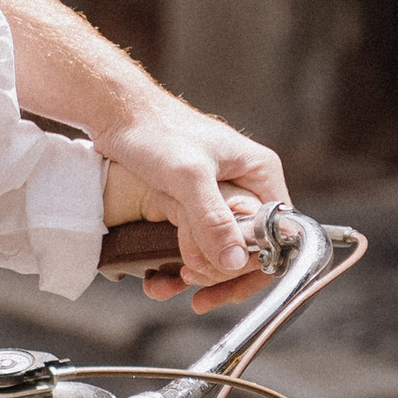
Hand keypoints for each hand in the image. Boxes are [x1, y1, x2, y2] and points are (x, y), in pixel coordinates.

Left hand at [99, 101, 288, 310]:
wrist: (117, 113)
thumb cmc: (155, 132)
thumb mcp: (187, 177)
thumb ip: (212, 219)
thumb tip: (235, 262)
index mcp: (260, 173)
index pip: (280, 233)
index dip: (257, 264)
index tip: (224, 279)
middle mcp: (247, 184)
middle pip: (251, 247)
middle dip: (222, 273)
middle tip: (191, 284)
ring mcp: (221, 195)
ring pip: (223, 248)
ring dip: (200, 273)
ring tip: (169, 283)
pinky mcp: (196, 202)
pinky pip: (200, 242)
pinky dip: (183, 262)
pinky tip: (161, 276)